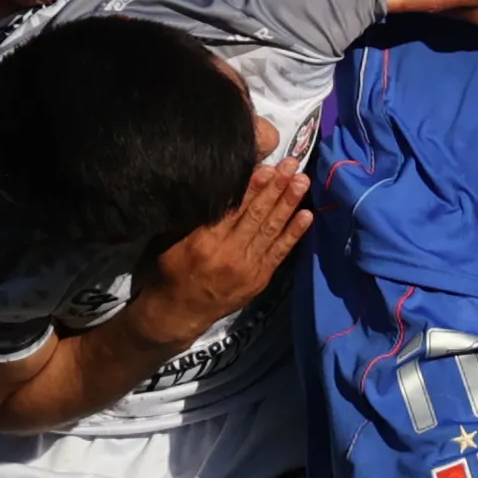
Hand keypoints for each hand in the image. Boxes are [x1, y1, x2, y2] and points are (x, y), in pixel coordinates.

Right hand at [127, 164, 310, 347]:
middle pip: (257, 215)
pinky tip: (306, 215)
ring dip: (289, 204)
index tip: (268, 166)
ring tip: (302, 181)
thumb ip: (194, 218)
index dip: (253, 186)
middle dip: (276, 188)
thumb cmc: (172, 271)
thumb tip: (217, 186)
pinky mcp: (260, 279)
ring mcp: (248, 267)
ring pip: (272, 230)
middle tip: (292, 165)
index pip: (234, 208)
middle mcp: (229, 253)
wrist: (180, 312)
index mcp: (204, 241)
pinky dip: (294, 234)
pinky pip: (280, 252)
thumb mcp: (170, 240)